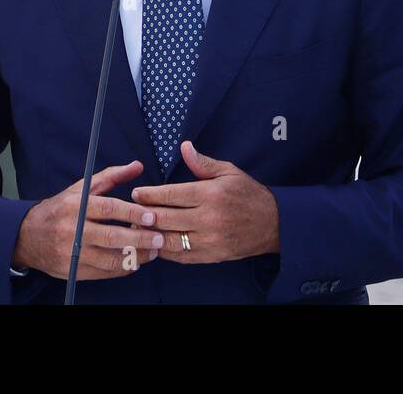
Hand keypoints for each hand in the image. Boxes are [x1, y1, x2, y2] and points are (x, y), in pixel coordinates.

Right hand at [12, 160, 165, 279]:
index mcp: (76, 206)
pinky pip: (102, 273)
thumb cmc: (61, 208)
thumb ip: (111, 176)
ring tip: (153, 252)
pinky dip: (121, 269)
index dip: (133, 213)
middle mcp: (72, 230)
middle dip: (140, 239)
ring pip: (109, 259)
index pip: (109, 209)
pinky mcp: (71, 271)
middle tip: (160, 239)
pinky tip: (135, 262)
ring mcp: (71, 253)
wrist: (27, 236)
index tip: (153, 216)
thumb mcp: (82, 188)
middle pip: (112, 237)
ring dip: (135, 257)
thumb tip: (137, 165)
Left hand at [131, 141, 279, 263]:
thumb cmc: (248, 194)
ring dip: (150, 234)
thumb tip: (184, 147)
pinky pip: (180, 256)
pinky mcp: (210, 255)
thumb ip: (203, 163)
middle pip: (165, 218)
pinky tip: (155, 243)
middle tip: (130, 210)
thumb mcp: (228, 172)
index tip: (136, 193)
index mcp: (210, 194)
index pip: (171, 195)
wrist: (272, 224)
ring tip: (137, 228)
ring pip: (169, 239)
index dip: (150, 194)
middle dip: (144, 214)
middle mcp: (207, 218)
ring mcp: (208, 240)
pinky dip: (164, 251)